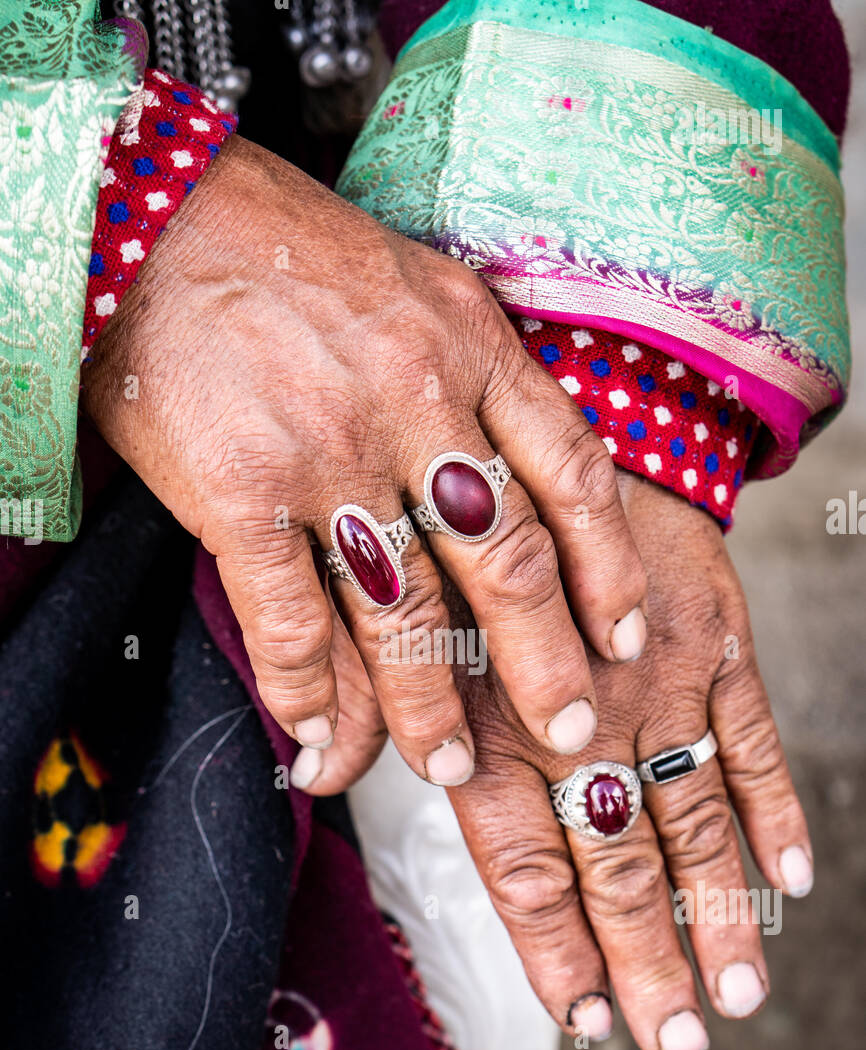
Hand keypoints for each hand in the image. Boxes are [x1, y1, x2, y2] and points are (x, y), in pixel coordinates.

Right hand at [81, 135, 646, 787]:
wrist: (151, 218)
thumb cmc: (287, 253)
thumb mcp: (416, 288)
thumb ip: (472, 379)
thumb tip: (505, 484)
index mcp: (469, 347)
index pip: (572, 474)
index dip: (609, 568)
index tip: (625, 638)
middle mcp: (414, 403)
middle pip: (505, 562)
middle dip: (543, 667)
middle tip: (568, 739)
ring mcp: (328, 452)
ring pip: (404, 610)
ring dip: (428, 707)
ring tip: (444, 767)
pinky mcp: (241, 491)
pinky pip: (292, 620)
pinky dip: (308, 693)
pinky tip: (318, 740)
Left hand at [309, 473, 811, 1049]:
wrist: (576, 411)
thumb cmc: (469, 522)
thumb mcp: (405, 599)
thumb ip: (374, 692)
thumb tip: (316, 774)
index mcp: (492, 711)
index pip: (525, 859)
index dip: (555, 945)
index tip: (583, 1016)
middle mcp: (580, 710)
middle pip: (617, 857)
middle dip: (646, 957)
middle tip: (674, 1041)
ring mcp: (661, 679)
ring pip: (691, 816)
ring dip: (718, 912)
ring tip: (738, 996)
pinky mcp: (721, 640)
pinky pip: (753, 740)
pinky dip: (772, 810)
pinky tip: (789, 881)